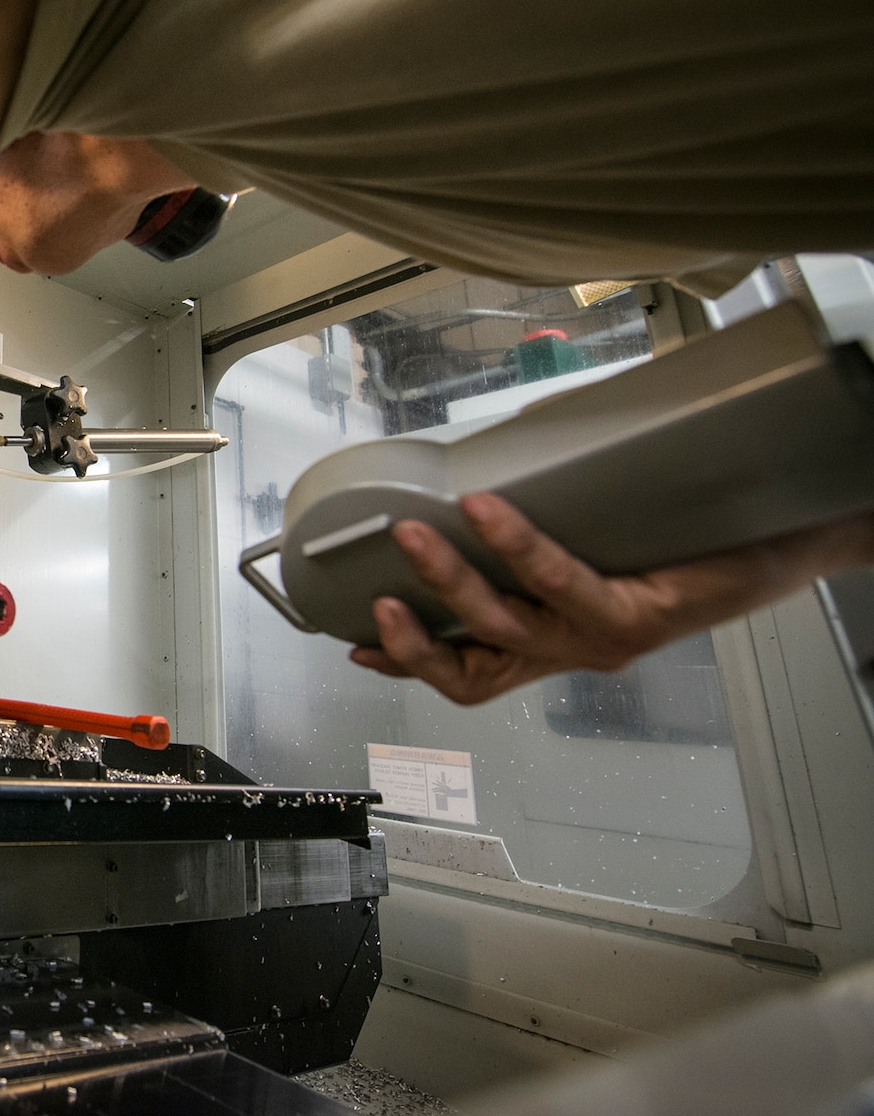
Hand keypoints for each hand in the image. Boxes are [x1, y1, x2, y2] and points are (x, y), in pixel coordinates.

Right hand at [348, 493, 873, 704]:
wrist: (785, 543)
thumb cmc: (692, 540)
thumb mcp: (599, 541)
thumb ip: (541, 528)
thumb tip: (476, 469)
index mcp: (556, 640)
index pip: (470, 674)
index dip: (409, 665)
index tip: (358, 642)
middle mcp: (573, 651)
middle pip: (472, 672)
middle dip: (412, 642)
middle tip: (374, 598)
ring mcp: (601, 641)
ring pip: (503, 626)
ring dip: (449, 580)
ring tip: (415, 533)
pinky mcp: (636, 617)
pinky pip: (559, 582)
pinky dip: (516, 546)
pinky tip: (487, 509)